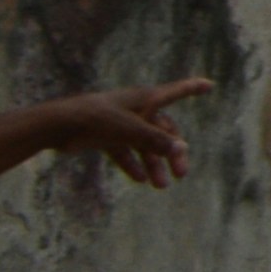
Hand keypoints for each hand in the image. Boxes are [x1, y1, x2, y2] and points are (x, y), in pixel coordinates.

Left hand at [45, 77, 212, 187]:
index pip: (177, 91)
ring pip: (145, 145)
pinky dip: (133, 164)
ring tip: (160, 186)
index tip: (209, 85)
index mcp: (147, 98)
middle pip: (164, 129)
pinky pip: (126, 152)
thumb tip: (181, 149)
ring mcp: (122, 123)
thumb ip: (155, 140)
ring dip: (154, 164)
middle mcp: (137, 109)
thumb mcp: (131, 129)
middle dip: (173, 151)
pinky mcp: (107, 136)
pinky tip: (140, 179)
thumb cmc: (97, 119)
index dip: (193, 88)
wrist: (60, 125)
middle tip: (181, 174)